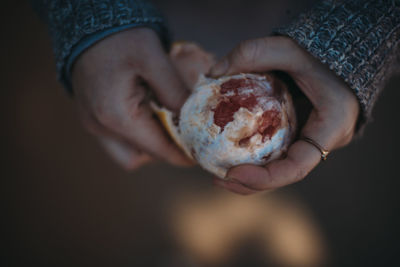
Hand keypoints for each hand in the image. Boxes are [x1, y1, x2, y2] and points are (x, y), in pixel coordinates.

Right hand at [72, 28, 191, 168]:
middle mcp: (100, 127)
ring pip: (126, 153)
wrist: (88, 25)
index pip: (157, 149)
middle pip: (140, 157)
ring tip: (164, 122)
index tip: (198, 153)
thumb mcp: (153, 58)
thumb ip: (174, 91)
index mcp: (116, 116)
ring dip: (148, 145)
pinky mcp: (90, 118)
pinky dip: (135, 135)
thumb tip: (191, 119)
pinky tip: (147, 114)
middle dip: (164, 150)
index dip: (181, 154)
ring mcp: (92, 124)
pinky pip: (116, 140)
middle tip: (182, 134)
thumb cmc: (121, 39)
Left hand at [210, 36, 359, 193]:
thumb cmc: (318, 49)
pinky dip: (254, 159)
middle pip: (285, 174)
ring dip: (250, 176)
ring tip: (218, 173)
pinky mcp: (298, 134)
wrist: (336, 52)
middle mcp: (323, 141)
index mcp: (331, 126)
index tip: (233, 172)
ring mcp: (311, 140)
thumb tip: (212, 73)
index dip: (266, 178)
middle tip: (219, 180)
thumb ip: (252, 53)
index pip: (299, 166)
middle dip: (251, 183)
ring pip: (280, 168)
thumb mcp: (286, 48)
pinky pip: (277, 154)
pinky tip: (229, 155)